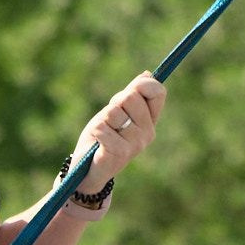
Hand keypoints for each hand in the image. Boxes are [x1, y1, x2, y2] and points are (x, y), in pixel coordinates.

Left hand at [75, 71, 164, 193]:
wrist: (87, 170)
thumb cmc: (102, 138)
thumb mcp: (116, 112)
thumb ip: (131, 94)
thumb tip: (147, 74)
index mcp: (150, 121)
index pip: (157, 92)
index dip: (141, 85)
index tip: (127, 92)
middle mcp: (148, 133)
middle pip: (130, 97)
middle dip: (114, 104)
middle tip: (109, 121)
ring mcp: (136, 144)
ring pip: (114, 112)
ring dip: (103, 120)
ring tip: (103, 134)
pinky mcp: (121, 153)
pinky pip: (103, 127)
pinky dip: (96, 131)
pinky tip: (98, 143)